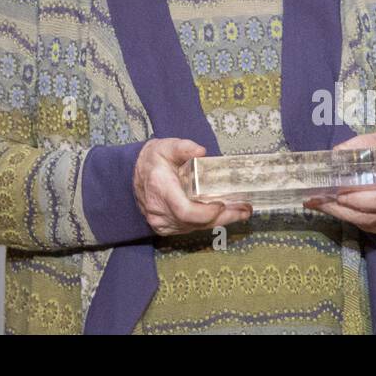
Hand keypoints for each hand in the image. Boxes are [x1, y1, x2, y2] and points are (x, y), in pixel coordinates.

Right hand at [133, 138, 253, 236]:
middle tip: (245, 209)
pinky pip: (190, 229)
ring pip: (195, 228)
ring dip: (220, 221)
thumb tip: (201, 151)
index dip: (206, 212)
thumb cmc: (152, 160)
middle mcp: (159, 210)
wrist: (130, 176)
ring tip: (241, 211)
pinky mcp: (165, 228)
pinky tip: (224, 215)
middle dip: (223, 217)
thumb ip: (183, 148)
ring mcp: (161, 222)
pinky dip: (208, 223)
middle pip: (196, 222)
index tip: (223, 204)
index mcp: (160, 188)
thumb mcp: (165, 147)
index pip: (185, 210)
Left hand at [303, 131, 375, 236]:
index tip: (338, 192)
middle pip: (371, 215)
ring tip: (319, 203)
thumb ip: (362, 143)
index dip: (359, 198)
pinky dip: (350, 219)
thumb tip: (337, 152)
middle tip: (320, 200)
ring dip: (341, 214)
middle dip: (343, 209)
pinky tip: (334, 209)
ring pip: (367, 223)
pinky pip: (369, 226)